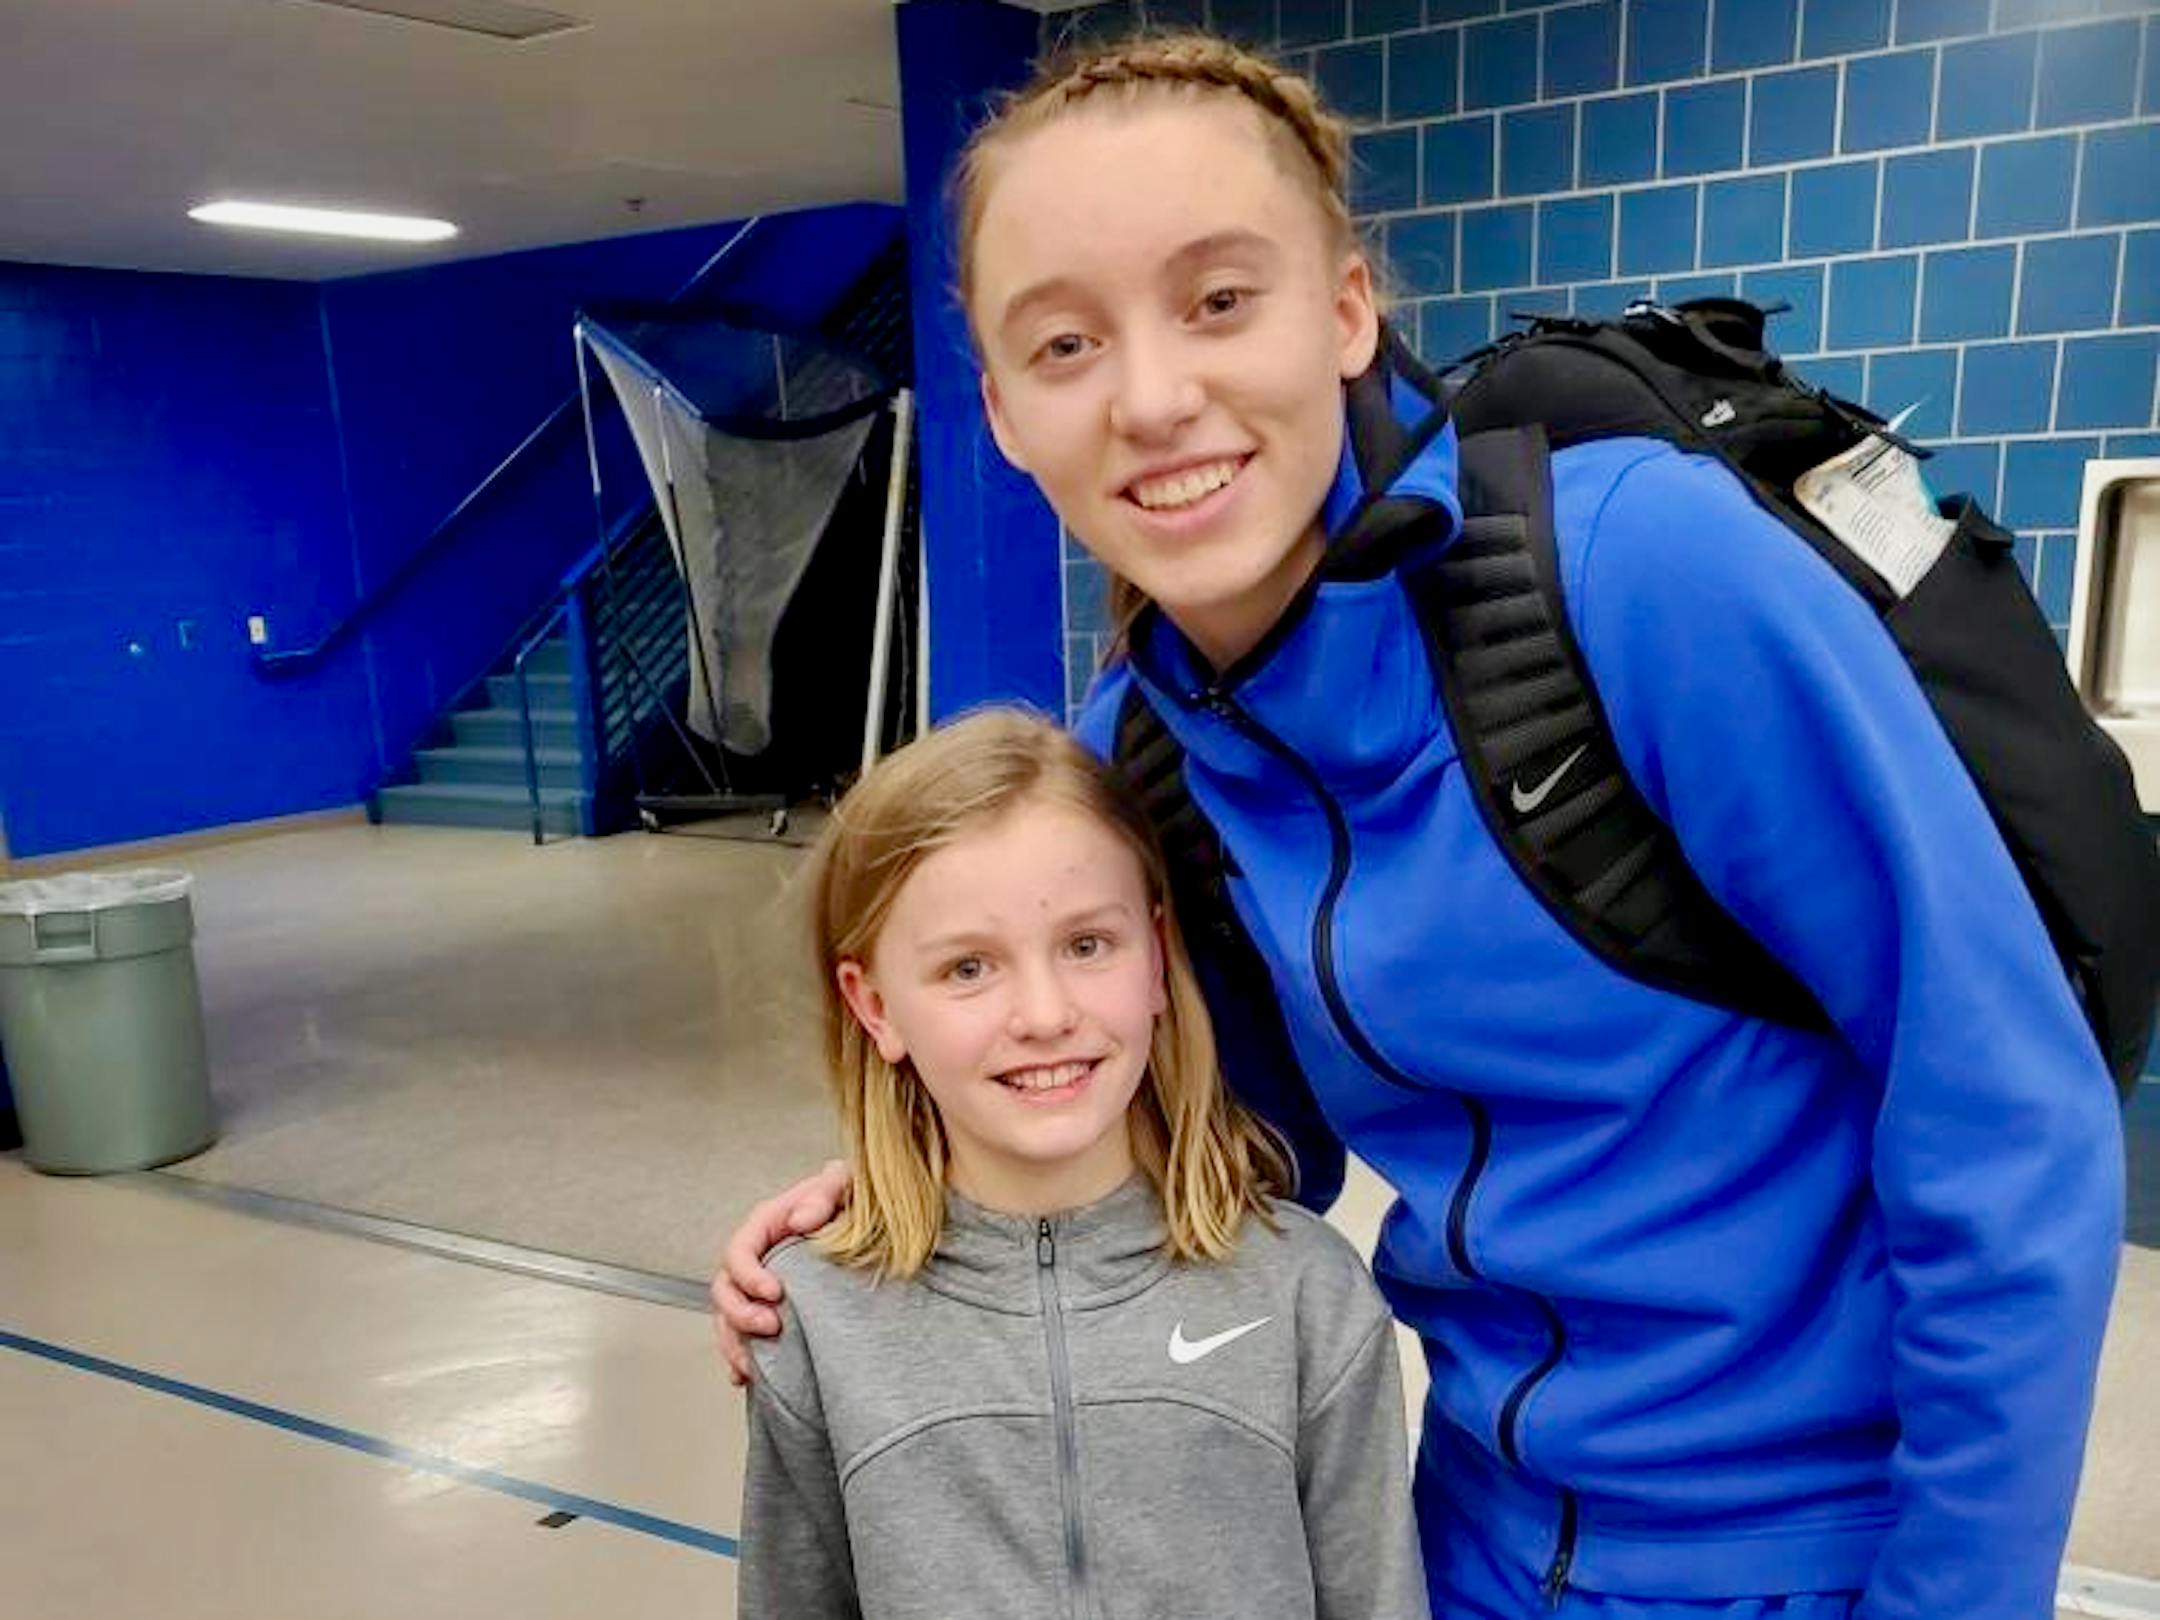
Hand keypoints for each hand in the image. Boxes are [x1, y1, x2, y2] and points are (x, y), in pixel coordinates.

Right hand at [712, 1158, 853, 1384]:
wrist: (863, 1222)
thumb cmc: (847, 1199)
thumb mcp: (841, 1185)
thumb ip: (824, 1192)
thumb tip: (802, 1221)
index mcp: (764, 1227)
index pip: (738, 1252)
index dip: (749, 1275)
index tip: (775, 1292)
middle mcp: (754, 1260)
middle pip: (725, 1291)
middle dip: (741, 1314)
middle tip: (773, 1327)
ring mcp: (757, 1289)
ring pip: (727, 1320)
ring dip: (736, 1344)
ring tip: (756, 1366)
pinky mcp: (769, 1311)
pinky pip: (743, 1339)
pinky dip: (741, 1360)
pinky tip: (748, 1379)